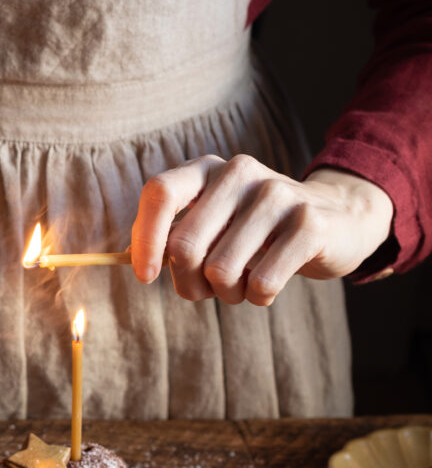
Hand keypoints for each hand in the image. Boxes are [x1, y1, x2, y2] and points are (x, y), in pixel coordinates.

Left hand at [130, 155, 393, 304]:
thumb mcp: (213, 223)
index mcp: (207, 169)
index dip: (145, 240)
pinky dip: (258, 298)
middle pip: (185, 246)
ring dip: (227, 294)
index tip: (146, 276)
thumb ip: (172, 236)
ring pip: (221, 271)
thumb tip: (131, 260)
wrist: (337, 219)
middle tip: (207, 289)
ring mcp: (277, 195)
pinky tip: (269, 286)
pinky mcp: (309, 224)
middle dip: (189, 283)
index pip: (160, 193)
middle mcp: (239, 172)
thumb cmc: (257, 233)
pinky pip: (260, 282)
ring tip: (243, 285)